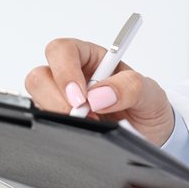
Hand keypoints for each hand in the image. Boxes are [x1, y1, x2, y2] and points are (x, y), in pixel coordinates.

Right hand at [25, 36, 175, 144]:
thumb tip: (99, 95)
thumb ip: (130, 87)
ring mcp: (61, 99)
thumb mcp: (150, 93)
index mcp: (91, 58)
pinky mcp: (57, 120)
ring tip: (89, 125)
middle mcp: (71, 76)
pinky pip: (43, 122)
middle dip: (57, 99)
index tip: (81, 98)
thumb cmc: (147, 107)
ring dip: (57, 114)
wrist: (151, 137)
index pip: (63, 50)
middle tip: (80, 116)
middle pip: (39, 75)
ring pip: (37, 99)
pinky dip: (57, 129)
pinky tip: (80, 134)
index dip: (65, 71)